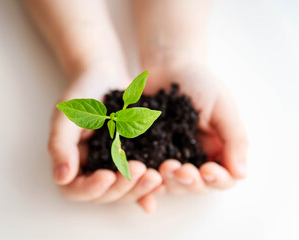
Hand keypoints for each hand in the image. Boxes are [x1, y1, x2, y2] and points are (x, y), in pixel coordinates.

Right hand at [48, 69, 162, 212]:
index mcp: (70, 164)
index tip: (108, 175)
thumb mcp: (67, 115)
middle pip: (104, 195)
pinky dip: (149, 187)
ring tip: (155, 176)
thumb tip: (61, 177)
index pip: (74, 190)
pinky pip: (139, 181)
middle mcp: (91, 171)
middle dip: (122, 187)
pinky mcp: (132, 162)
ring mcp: (113, 169)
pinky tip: (161, 183)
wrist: (106, 78)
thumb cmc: (82, 94)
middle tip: (139, 170)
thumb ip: (60, 145)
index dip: (91, 188)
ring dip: (139, 189)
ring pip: (124, 192)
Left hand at [144, 63, 247, 194]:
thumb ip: (234, 138)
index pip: (224, 178)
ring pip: (172, 184)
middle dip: (189, 182)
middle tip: (178, 169)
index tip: (206, 169)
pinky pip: (148, 171)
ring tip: (163, 167)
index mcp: (218, 149)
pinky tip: (143, 171)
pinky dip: (147, 176)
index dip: (217, 180)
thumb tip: (241, 174)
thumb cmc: (199, 82)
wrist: (167, 66)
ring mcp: (170, 156)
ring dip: (169, 181)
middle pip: (196, 186)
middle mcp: (195, 158)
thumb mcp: (222, 106)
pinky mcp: (148, 152)